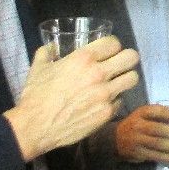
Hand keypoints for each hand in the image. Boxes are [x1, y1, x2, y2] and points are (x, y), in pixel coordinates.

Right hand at [5, 36, 138, 160]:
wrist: (36, 126)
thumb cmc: (36, 94)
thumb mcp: (39, 67)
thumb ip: (47, 52)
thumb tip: (52, 47)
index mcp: (83, 58)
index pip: (114, 43)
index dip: (112, 46)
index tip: (107, 52)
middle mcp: (99, 73)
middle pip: (131, 57)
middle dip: (126, 59)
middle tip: (118, 64)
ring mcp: (106, 94)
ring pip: (132, 79)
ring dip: (124, 78)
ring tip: (116, 82)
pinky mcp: (107, 113)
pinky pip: (120, 100)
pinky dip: (114, 100)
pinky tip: (103, 102)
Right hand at [115, 104, 168, 163]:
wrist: (116, 139)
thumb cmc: (137, 124)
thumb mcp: (144, 114)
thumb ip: (160, 114)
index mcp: (140, 113)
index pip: (153, 111)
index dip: (167, 113)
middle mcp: (138, 126)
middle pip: (157, 129)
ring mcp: (138, 141)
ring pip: (157, 144)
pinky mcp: (139, 153)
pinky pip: (156, 156)